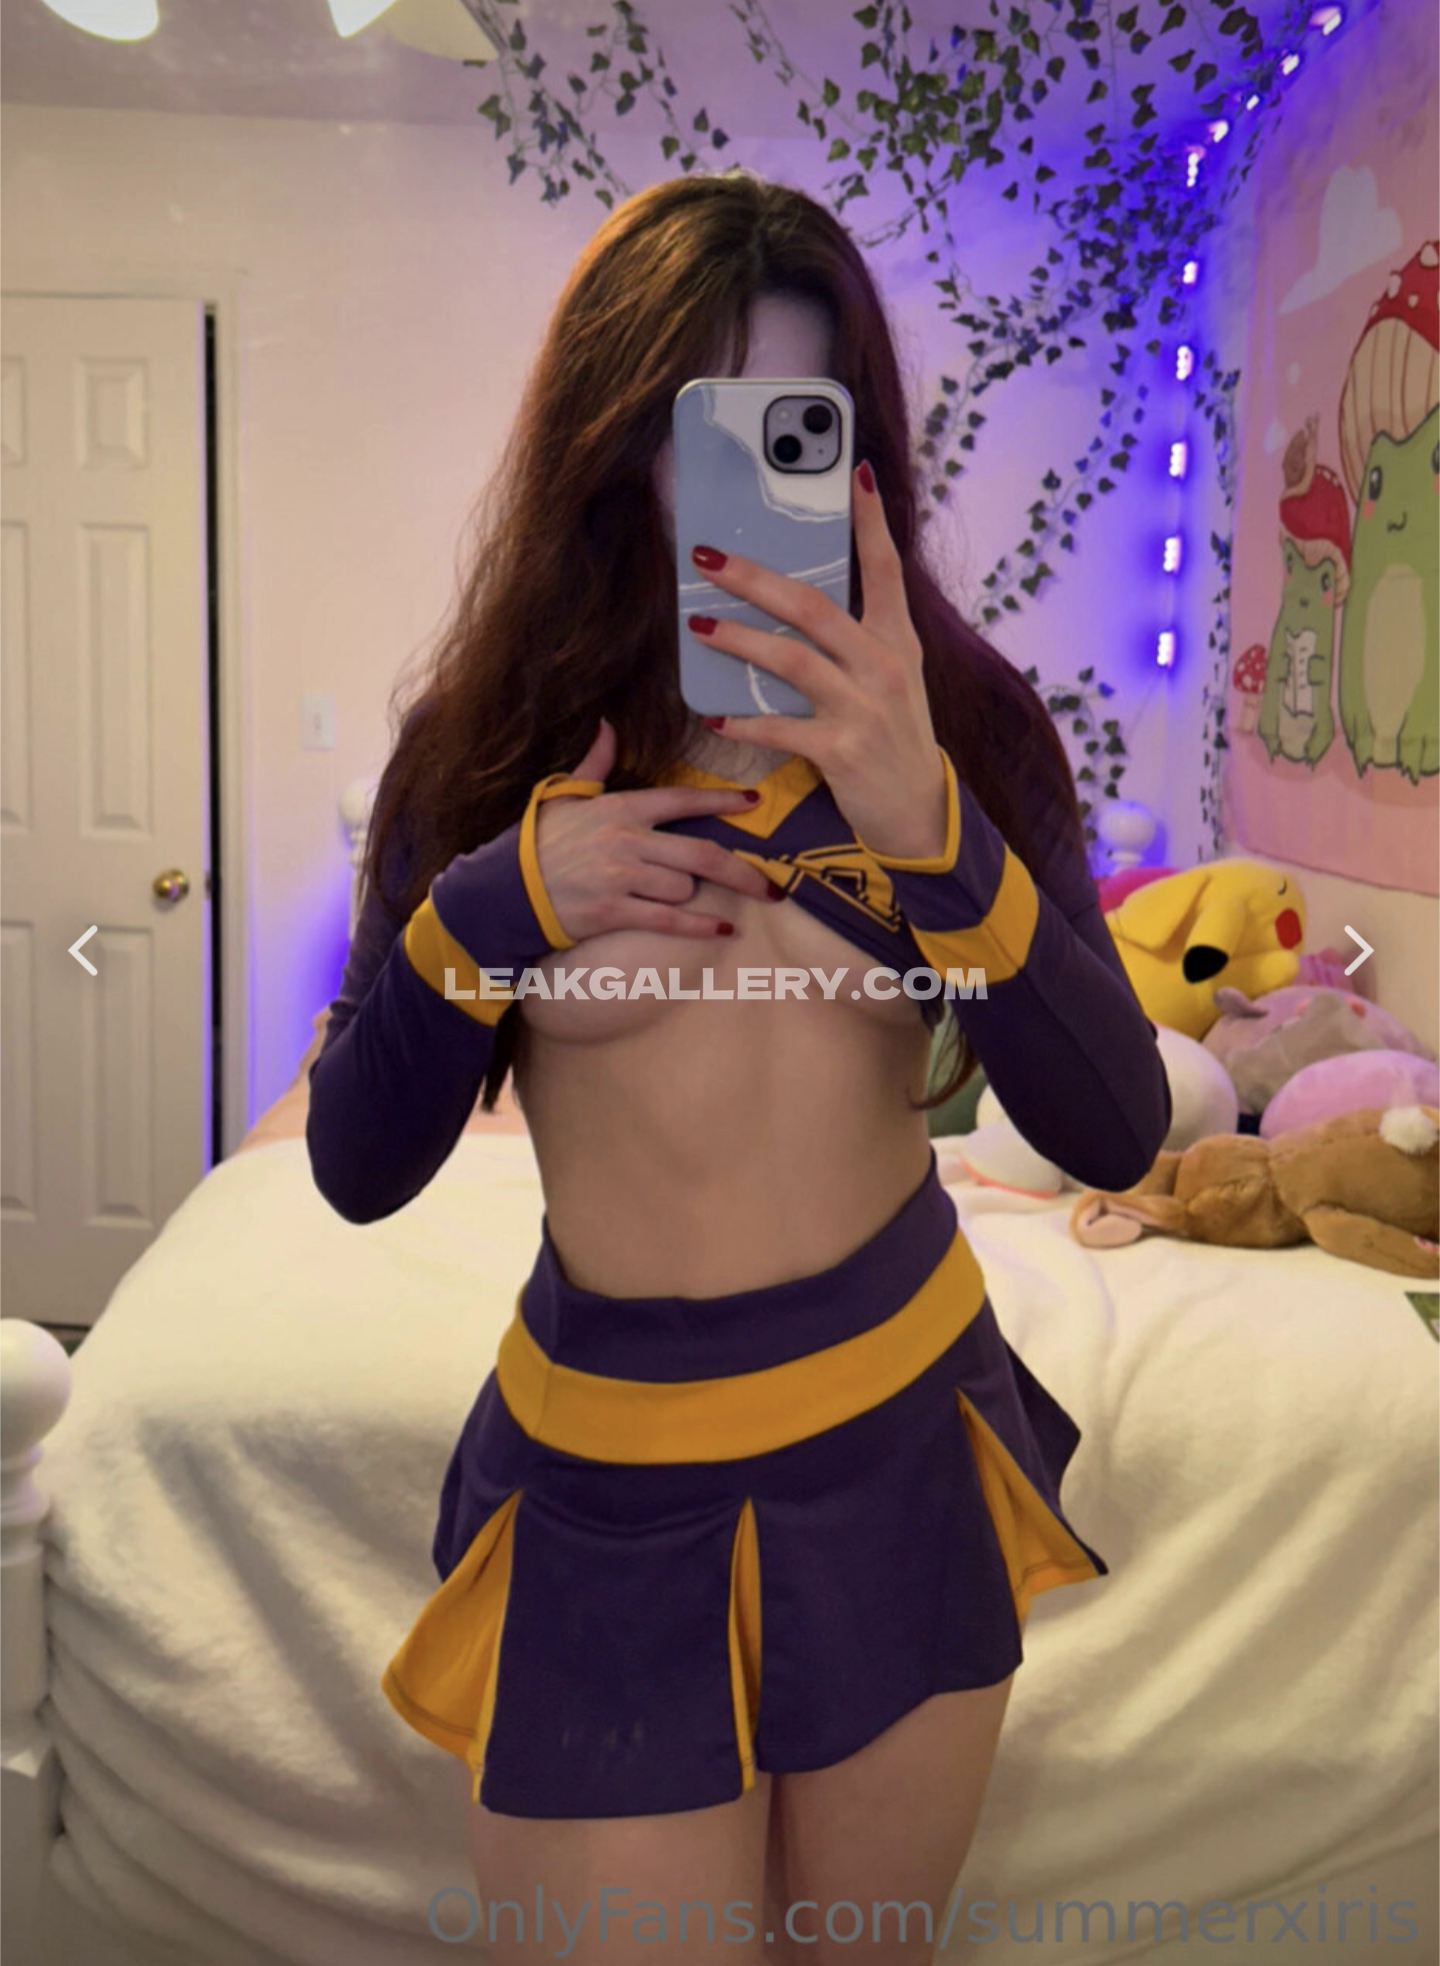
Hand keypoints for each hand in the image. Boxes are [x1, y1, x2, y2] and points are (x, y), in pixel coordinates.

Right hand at [534, 719, 780, 940]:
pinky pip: (669, 920)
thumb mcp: (563, 797)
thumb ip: (594, 765)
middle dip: (742, 871)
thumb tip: (606, 727)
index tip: (753, 803)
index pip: (681, 800)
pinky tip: (723, 930)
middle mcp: (626, 840)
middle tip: (772, 885)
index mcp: (619, 808)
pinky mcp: (613, 912)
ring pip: (684, 887)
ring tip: (686, 900)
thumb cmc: (537, 843)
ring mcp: (620, 877)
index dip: (721, 801)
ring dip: (693, 896)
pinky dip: (699, 927)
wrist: (505, 890)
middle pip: (701, 853)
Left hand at [687, 461, 949, 861]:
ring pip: (791, 660)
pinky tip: (713, 716)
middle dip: (755, 578)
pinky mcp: (842, 751)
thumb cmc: (894, 739)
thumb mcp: (892, 680)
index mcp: (897, 641)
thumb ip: (856, 640)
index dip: (870, 520)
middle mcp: (883, 666)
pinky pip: (780, 729)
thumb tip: (794, 603)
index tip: (855, 472)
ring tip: (697, 625)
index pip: (886, 568)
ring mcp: (863, 708)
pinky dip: (743, 723)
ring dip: (738, 640)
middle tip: (709, 557)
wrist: (919, 813)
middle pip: (813, 607)